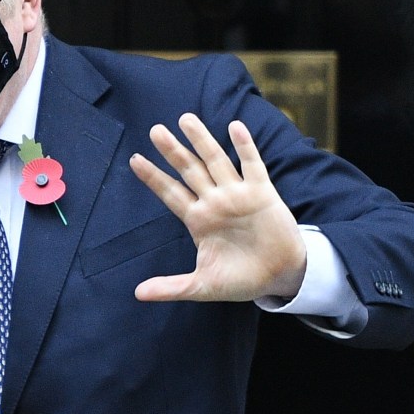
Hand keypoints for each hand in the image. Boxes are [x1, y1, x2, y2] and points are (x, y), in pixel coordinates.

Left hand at [129, 114, 306, 302]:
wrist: (280, 277)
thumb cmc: (241, 279)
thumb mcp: (202, 286)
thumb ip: (171, 287)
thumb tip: (137, 294)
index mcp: (198, 221)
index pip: (170, 194)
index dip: (154, 177)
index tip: (134, 159)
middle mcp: (215, 202)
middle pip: (189, 171)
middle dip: (172, 151)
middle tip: (154, 130)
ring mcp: (238, 195)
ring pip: (216, 161)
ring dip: (202, 140)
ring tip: (186, 119)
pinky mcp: (263, 193)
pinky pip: (252, 165)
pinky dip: (244, 146)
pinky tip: (234, 127)